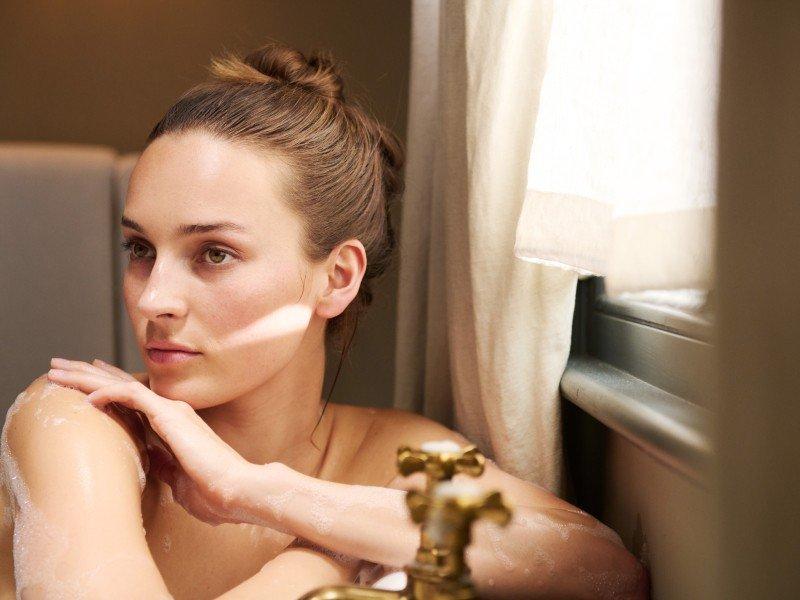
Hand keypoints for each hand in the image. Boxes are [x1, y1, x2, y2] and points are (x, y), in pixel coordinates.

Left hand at [47, 357, 254, 525]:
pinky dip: (107, 392)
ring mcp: (171, 410)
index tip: (83, 380)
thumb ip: (163, 465)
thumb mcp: (178, 480)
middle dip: (87, 374)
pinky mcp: (170, 415)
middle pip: (122, 384)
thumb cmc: (214, 492)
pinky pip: (131, 394)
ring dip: (86, 377)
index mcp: (173, 425)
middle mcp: (171, 411)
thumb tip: (148, 461)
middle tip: (58, 366)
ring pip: (121, 383)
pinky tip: (86, 397)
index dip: (107, 386)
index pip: (134, 398)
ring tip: (56, 372)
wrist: (238, 490)